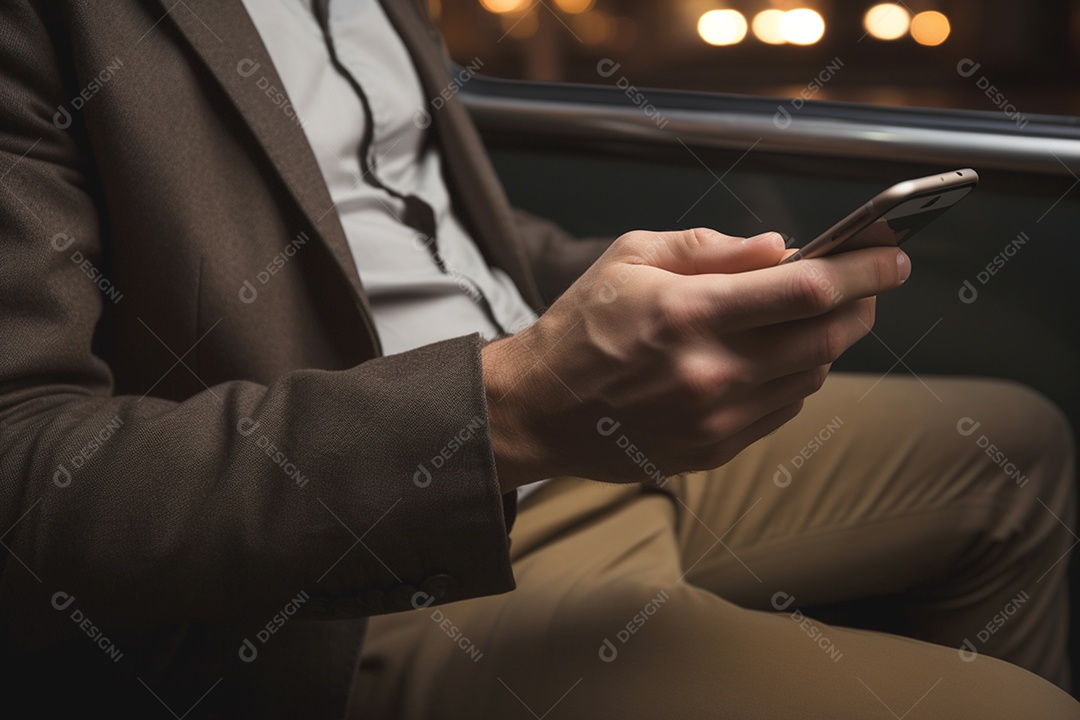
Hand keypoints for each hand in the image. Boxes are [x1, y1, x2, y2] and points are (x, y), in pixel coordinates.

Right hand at [483, 228, 909, 491]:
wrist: (541, 409)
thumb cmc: (581, 327)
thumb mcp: (632, 258)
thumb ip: (711, 248)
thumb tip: (780, 249)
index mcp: (691, 314)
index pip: (807, 289)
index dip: (864, 268)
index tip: (893, 253)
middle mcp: (712, 372)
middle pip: (827, 337)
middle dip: (862, 302)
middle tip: (868, 281)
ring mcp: (717, 420)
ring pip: (812, 376)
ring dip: (826, 340)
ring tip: (808, 315)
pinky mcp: (715, 450)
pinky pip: (783, 410)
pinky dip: (794, 378)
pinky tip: (771, 358)